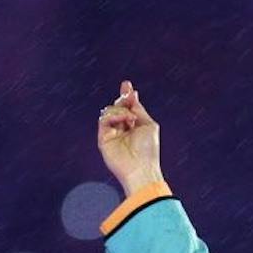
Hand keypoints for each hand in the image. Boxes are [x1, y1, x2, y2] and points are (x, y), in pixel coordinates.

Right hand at [96, 80, 163, 196]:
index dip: (126, 96)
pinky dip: (114, 115)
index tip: (127, 85)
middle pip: (117, 107)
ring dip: (120, 110)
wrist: (140, 168)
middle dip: (122, 99)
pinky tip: (124, 119)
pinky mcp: (103, 139)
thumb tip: (132, 94)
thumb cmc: (148, 149)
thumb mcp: (148, 124)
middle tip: (127, 94)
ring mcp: (112, 134)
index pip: (128, 108)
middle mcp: (123, 129)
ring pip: (110, 111)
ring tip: (130, 118)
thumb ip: (138, 109)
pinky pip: (104, 120)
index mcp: (135, 127)